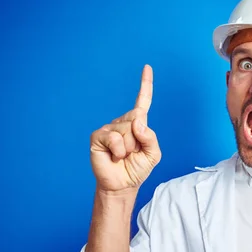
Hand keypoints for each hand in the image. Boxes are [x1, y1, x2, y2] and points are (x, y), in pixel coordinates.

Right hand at [90, 65, 160, 193]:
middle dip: (139, 140)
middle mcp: (123, 122)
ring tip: (123, 156)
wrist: (122, 185)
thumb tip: (137, 121)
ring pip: (127, 130)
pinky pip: (114, 138)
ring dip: (129, 148)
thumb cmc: (137, 168)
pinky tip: (114, 156)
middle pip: (137, 119)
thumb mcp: (153, 154)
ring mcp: (110, 128)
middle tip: (133, 152)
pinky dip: (119, 150)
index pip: (142, 102)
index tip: (147, 67)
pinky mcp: (98, 136)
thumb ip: (150, 137)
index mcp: (137, 124)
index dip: (145, 85)